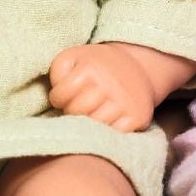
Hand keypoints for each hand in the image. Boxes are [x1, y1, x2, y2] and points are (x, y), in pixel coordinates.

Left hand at [48, 43, 168, 132]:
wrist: (135, 66)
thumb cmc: (95, 66)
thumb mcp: (71, 59)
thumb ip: (57, 73)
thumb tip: (59, 97)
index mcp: (90, 68)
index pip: (59, 97)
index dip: (59, 97)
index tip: (69, 92)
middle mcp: (110, 84)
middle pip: (76, 112)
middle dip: (73, 110)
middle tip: (82, 102)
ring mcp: (126, 102)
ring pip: (93, 127)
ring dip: (90, 122)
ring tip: (94, 110)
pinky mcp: (138, 117)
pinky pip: (113, 135)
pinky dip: (108, 131)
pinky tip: (109, 118)